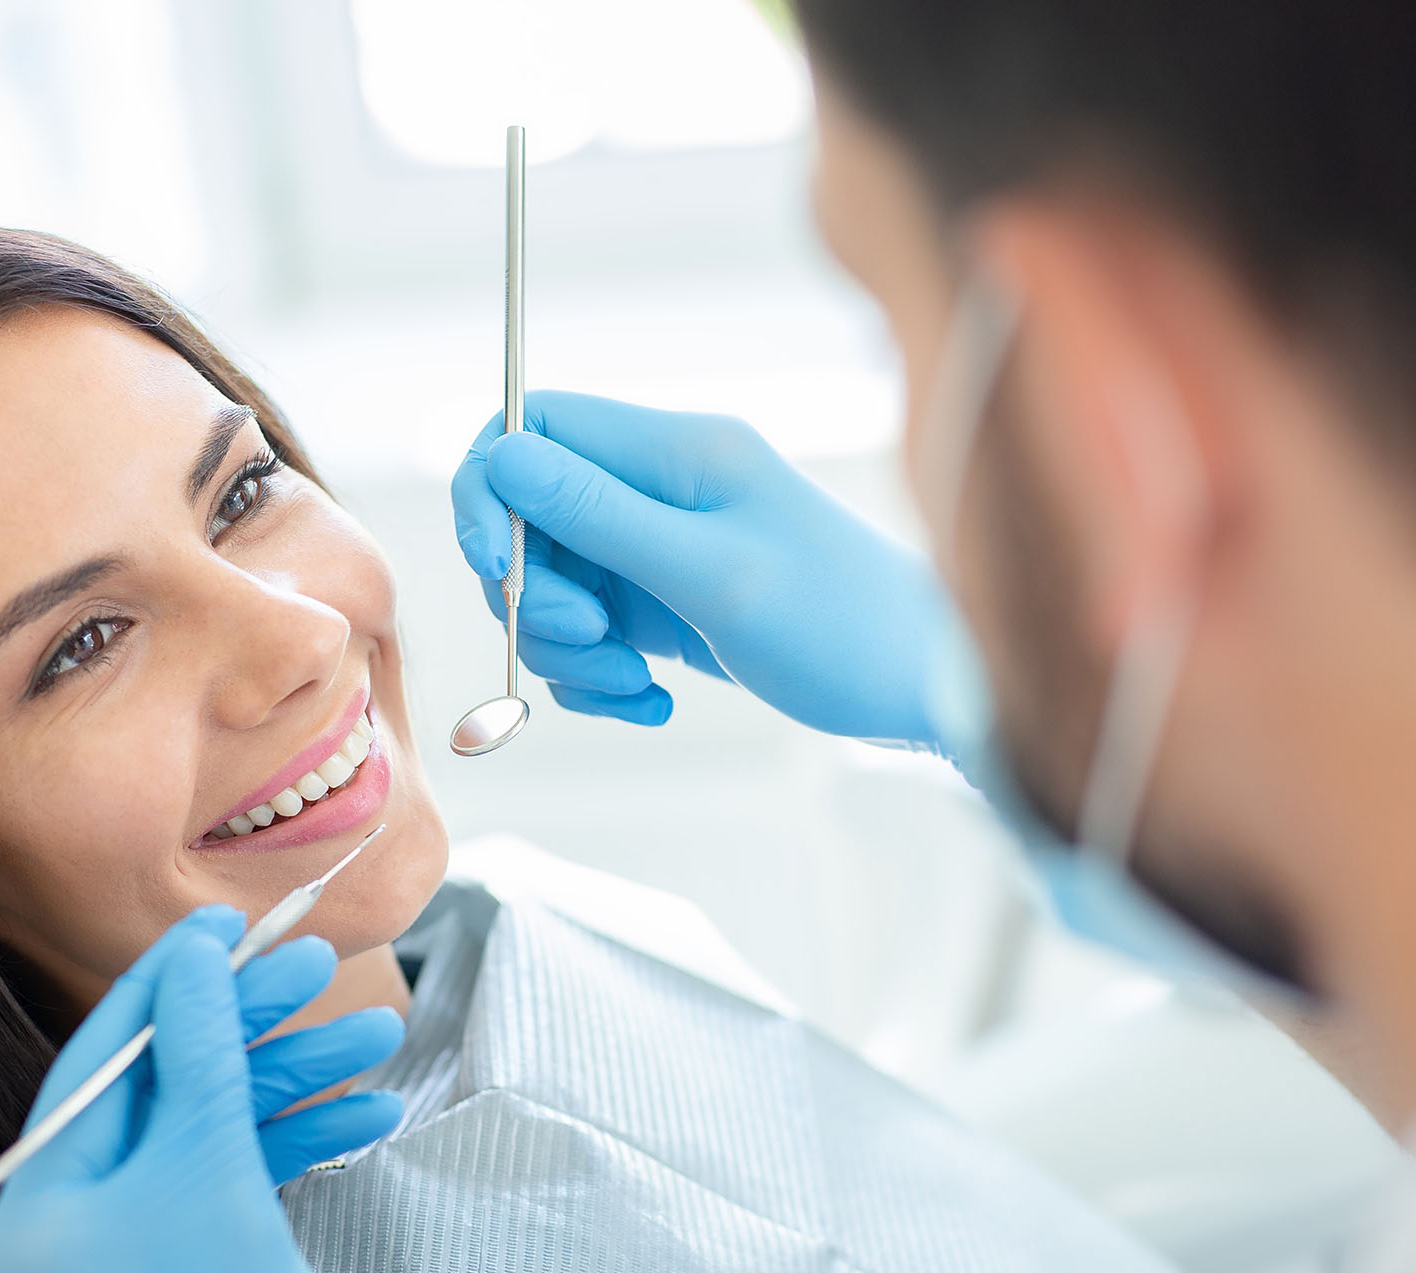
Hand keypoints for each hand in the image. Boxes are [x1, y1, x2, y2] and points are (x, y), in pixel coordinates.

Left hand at [0, 909, 396, 1272]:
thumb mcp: (217, 1193)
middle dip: (248, 1038)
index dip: (169, 983)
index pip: (96, 1064)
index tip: (231, 923)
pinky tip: (359, 1121)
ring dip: (283, 1094)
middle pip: (154, 1101)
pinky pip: (210, 1208)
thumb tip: (191, 958)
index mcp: (28, 1221)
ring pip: (195, 1150)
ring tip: (378, 1044)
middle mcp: (49, 1247)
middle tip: (327, 974)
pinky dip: (277, 1163)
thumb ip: (203, 1064)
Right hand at [450, 390, 950, 740]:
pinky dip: (599, 679)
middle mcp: (660, 490)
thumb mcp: (712, 573)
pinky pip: (591, 637)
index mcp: (676, 452)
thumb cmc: (843, 624)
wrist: (925, 689)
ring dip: (567, 649)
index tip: (497, 569)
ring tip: (631, 683)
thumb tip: (501, 458)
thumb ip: (600, 515)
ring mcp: (662, 550)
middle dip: (534, 592)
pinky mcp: (669, 607)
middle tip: (592, 642)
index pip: (532, 427)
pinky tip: (653, 701)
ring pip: (552, 585)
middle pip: (529, 518)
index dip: (490, 493)